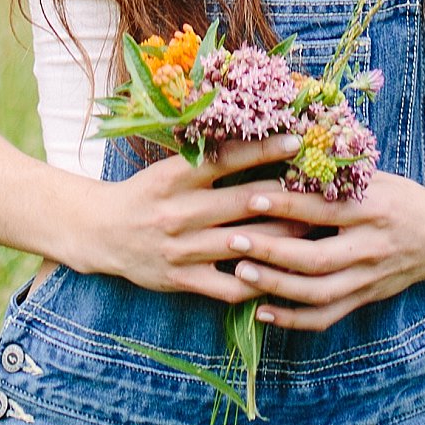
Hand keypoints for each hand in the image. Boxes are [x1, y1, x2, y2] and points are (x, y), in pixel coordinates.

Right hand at [69, 136, 332, 302]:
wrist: (101, 232)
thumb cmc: (145, 193)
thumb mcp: (168, 167)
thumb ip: (206, 158)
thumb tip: (257, 137)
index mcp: (174, 177)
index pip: (224, 159)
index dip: (263, 148)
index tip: (296, 139)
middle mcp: (179, 212)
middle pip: (244, 203)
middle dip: (287, 196)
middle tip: (324, 188)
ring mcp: (181, 249)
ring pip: (244, 244)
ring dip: (283, 237)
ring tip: (318, 230)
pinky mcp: (182, 280)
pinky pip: (228, 286)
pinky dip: (259, 281)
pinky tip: (285, 275)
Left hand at [217, 174, 424, 332]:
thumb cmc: (398, 196)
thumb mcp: (374, 177)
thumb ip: (335, 175)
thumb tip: (281, 156)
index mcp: (375, 208)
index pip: (325, 209)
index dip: (288, 203)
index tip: (252, 195)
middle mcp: (372, 246)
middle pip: (317, 258)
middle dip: (272, 250)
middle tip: (234, 238)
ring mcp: (369, 278)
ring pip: (318, 292)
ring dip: (276, 286)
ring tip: (239, 273)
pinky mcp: (365, 299)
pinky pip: (327, 316)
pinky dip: (293, 319)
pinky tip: (262, 312)